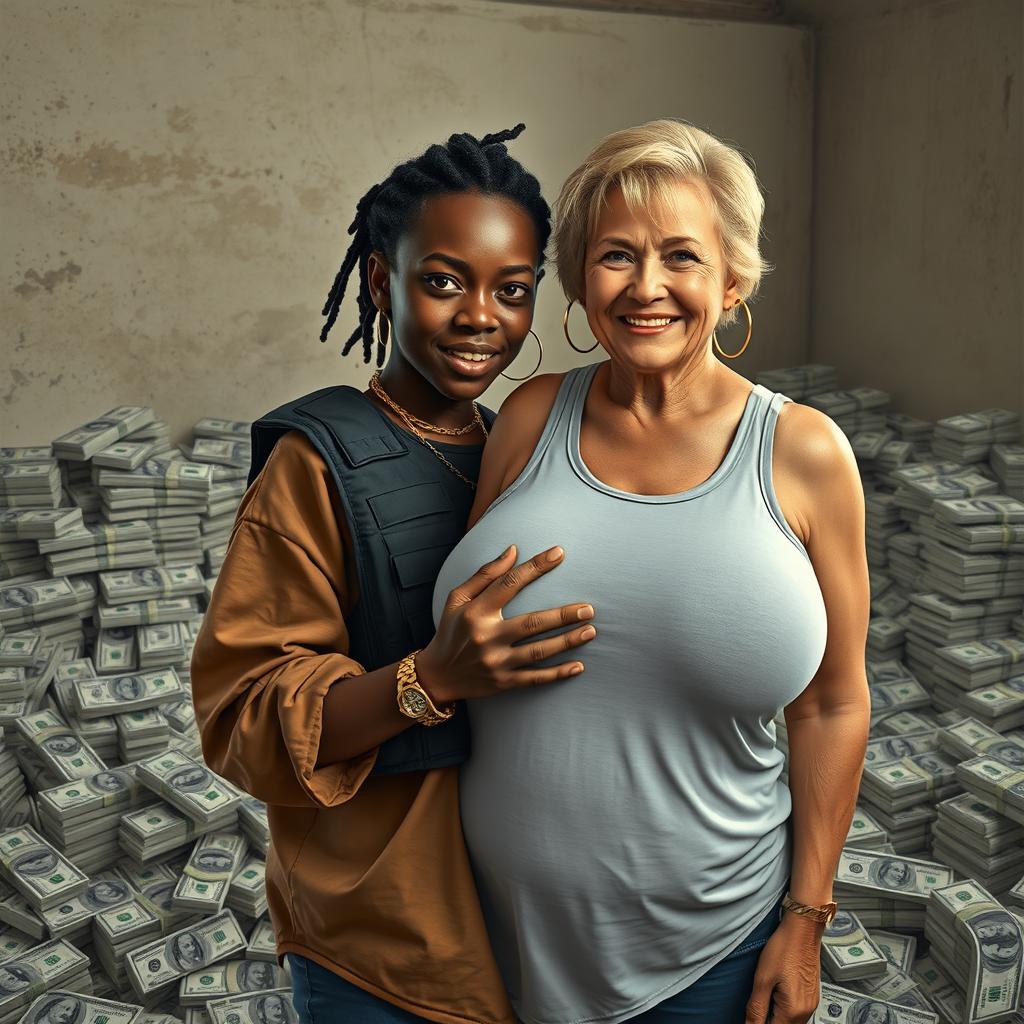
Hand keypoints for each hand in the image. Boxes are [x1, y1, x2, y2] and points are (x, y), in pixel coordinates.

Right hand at [418, 544, 595, 702]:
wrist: (436, 675)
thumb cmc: (451, 630)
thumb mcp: (458, 598)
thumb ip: (485, 574)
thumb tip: (513, 550)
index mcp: (476, 612)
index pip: (510, 584)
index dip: (535, 567)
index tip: (558, 553)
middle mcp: (487, 637)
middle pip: (532, 623)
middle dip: (563, 615)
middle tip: (588, 609)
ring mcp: (496, 663)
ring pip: (539, 652)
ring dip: (567, 642)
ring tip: (590, 631)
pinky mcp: (503, 683)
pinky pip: (535, 678)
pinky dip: (558, 674)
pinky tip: (579, 666)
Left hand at [745, 914, 821, 1023]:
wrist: (803, 930)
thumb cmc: (785, 948)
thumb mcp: (763, 978)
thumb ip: (756, 1007)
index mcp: (793, 1010)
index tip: (751, 1018)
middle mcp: (806, 1011)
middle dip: (768, 1021)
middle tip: (756, 1007)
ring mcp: (811, 1003)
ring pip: (792, 1022)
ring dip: (777, 1017)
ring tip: (766, 998)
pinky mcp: (812, 995)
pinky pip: (798, 1013)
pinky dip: (785, 1010)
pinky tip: (776, 996)